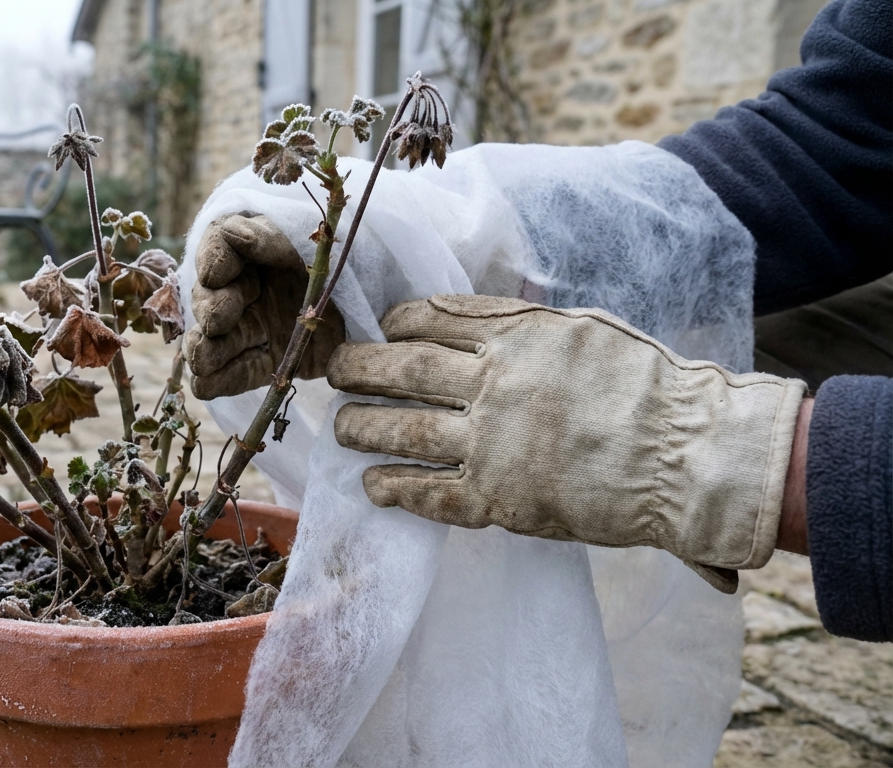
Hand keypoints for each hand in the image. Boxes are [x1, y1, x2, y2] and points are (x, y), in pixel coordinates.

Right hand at [186, 213, 344, 399]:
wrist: (391, 309)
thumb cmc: (354, 261)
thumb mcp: (317, 243)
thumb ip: (273, 238)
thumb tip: (232, 231)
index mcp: (258, 248)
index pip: (219, 247)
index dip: (211, 260)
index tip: (216, 274)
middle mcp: (249, 288)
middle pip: (211, 297)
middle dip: (210, 308)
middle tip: (218, 320)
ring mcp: (255, 328)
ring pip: (214, 339)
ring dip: (202, 348)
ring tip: (202, 359)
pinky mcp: (267, 362)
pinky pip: (236, 374)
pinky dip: (218, 380)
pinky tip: (207, 384)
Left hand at [327, 294, 807, 592]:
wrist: (692, 458)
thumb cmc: (653, 391)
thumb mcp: (586, 332)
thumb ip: (526, 328)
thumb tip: (477, 325)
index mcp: (520, 335)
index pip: (434, 318)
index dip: (397, 323)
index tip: (383, 328)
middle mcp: (497, 382)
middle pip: (403, 369)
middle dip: (360, 369)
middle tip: (337, 373)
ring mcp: (493, 443)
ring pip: (403, 428)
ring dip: (362, 427)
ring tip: (342, 429)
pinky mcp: (499, 499)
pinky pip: (427, 491)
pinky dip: (393, 486)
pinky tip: (373, 483)